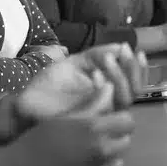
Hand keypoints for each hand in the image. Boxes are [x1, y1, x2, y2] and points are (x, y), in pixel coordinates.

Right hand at [0, 84, 134, 165]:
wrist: (27, 165)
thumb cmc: (43, 137)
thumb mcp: (66, 116)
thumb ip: (92, 103)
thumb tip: (109, 87)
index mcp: (94, 128)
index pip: (127, 120)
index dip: (120, 117)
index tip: (110, 115)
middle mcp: (101, 149)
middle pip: (127, 139)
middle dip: (118, 134)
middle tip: (104, 129)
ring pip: (120, 155)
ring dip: (113, 149)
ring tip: (96, 143)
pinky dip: (106, 163)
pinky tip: (91, 158)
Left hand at [4, 43, 145, 139]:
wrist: (28, 101)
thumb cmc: (51, 83)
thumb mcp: (75, 63)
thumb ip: (97, 55)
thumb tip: (120, 46)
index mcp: (108, 90)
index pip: (134, 82)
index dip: (138, 67)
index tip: (130, 48)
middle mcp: (108, 104)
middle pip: (135, 92)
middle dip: (131, 70)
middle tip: (121, 53)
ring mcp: (99, 113)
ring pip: (123, 100)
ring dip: (118, 77)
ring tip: (105, 59)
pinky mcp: (87, 119)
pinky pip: (104, 107)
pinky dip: (102, 88)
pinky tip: (94, 74)